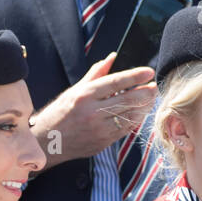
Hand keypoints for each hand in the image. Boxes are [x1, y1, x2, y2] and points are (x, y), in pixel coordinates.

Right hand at [30, 53, 155, 166]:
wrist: (47, 142)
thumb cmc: (60, 112)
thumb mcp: (75, 90)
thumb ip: (96, 74)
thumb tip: (112, 57)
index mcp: (84, 95)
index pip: (116, 82)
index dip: (135, 76)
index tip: (149, 72)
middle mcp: (92, 112)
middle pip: (127, 100)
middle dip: (145, 92)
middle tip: (154, 87)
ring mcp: (98, 130)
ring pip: (129, 116)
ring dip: (144, 107)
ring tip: (150, 99)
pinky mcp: (102, 142)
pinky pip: (125, 130)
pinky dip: (135, 121)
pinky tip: (140, 113)